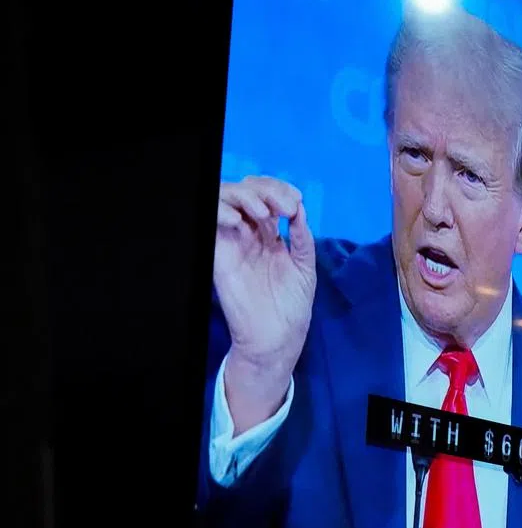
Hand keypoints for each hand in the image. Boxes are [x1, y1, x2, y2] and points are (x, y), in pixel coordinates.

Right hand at [215, 176, 315, 431]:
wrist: (278, 337)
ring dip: (244, 196)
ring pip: (227, 201)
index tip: (296, 202)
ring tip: (263, 212)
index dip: (279, 190)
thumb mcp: (304, 266)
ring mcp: (233, 243)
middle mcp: (250, 234)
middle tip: (283, 207)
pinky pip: (212, 224)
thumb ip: (302, 237)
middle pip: (246, 192)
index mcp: (270, 235)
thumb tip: (300, 208)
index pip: (267, 197)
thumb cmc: (292, 306)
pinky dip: (222, 212)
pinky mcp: (220, 255)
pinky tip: (240, 221)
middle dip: (266, 190)